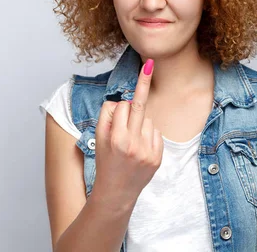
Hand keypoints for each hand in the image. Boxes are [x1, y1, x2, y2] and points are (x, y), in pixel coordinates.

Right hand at [91, 58, 163, 207]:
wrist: (116, 192)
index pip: (122, 106)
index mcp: (116, 138)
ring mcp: (148, 151)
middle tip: (149, 64)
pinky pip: (155, 132)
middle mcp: (133, 144)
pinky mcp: (158, 157)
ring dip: (139, 124)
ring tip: (130, 143)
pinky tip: (140, 148)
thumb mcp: (98, 139)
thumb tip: (124, 100)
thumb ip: (108, 117)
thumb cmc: (105, 161)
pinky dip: (148, 135)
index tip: (142, 68)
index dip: (120, 107)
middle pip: (138, 106)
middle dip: (143, 83)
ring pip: (147, 120)